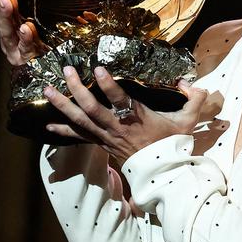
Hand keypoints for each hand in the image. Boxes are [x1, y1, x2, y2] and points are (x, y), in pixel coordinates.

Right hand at [0, 0, 48, 64]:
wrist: (48, 68)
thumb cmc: (37, 43)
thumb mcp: (23, 24)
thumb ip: (8, 10)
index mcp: (6, 28)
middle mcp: (8, 38)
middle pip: (0, 18)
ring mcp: (15, 49)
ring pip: (9, 31)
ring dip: (7, 15)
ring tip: (7, 2)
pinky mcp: (26, 59)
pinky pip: (26, 47)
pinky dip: (25, 38)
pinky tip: (25, 28)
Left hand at [41, 64, 210, 164]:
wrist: (162, 173)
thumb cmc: (172, 145)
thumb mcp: (188, 121)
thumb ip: (194, 99)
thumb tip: (194, 84)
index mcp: (138, 118)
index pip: (121, 100)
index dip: (108, 85)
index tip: (98, 69)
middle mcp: (118, 128)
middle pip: (92, 109)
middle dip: (77, 90)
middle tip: (66, 72)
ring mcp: (106, 137)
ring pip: (80, 121)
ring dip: (62, 105)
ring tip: (47, 89)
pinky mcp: (101, 143)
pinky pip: (78, 136)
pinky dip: (62, 130)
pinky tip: (47, 123)